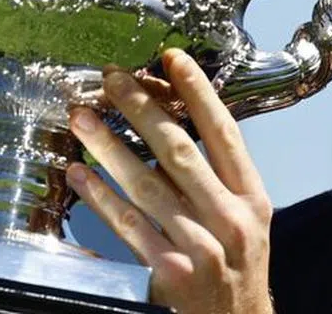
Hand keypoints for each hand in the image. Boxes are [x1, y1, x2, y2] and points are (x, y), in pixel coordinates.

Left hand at [66, 49, 274, 313]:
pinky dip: (100, 197)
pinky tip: (79, 173)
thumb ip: (220, 176)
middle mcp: (230, 219)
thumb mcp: (248, 217)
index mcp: (252, 198)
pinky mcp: (170, 272)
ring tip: (83, 117)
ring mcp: (200, 247)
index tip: (172, 58)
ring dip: (109, 145)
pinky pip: (128, 226)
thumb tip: (176, 121)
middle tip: (112, 79)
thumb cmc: (239, 266)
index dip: (198, 92)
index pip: (224, 133)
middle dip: (142, 109)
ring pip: (146, 185)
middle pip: (179, 151)